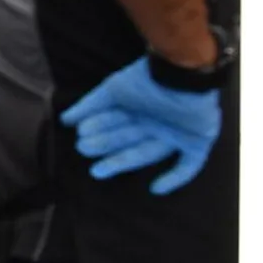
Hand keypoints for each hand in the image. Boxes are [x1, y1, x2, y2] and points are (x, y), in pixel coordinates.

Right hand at [58, 53, 222, 195]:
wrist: (184, 73)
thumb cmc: (148, 78)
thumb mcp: (114, 89)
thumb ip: (91, 104)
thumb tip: (65, 119)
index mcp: (141, 108)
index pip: (117, 124)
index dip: (100, 131)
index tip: (80, 135)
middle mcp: (156, 123)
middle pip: (129, 140)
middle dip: (105, 146)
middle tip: (83, 150)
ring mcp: (176, 134)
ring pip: (147, 152)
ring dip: (121, 161)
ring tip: (97, 169)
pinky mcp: (197, 142)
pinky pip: (189, 165)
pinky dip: (175, 178)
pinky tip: (155, 189)